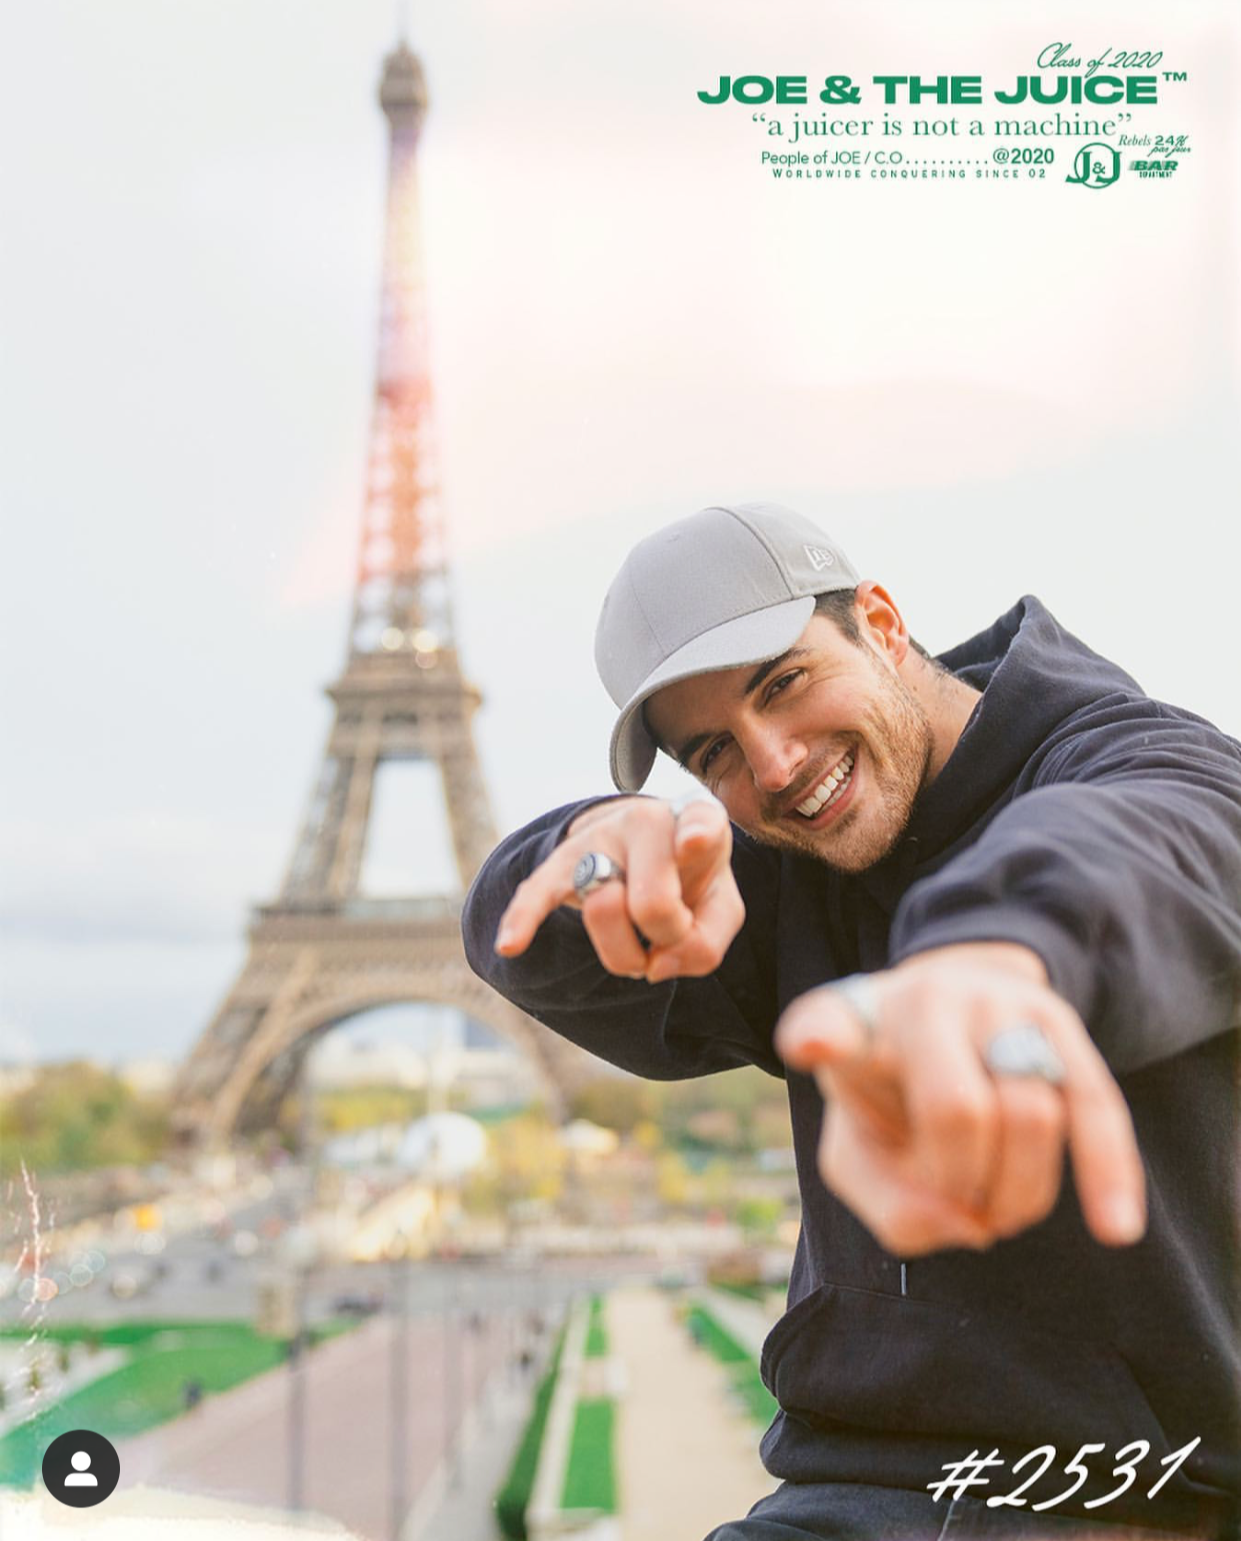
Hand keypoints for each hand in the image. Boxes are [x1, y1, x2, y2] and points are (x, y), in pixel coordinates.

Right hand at [494, 795, 745, 984]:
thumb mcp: (721, 908)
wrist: (644, 845)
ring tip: (638, 934)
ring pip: (605, 913)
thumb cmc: (692, 880)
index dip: (696, 838)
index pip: (701, 824)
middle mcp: (647, 820)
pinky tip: (510, 944)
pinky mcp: (562, 863)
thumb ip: (707, 944)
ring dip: (627, 953)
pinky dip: (523, 918)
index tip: (692, 842)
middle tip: (672, 926)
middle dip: (667, 939)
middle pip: (654, 907)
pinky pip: (538, 892)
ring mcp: (600, 840)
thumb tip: (654, 965)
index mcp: (698, 822)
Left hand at [774, 943, 1146, 1255]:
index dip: (820, 1036)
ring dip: (1017, 1195)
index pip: (828, 1024)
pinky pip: (1095, 1106)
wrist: (948, 1015)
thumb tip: (967, 1224)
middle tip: (953, 1202)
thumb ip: (891, 1206)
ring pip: (1032, 1116)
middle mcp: (923, 998)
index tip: (810, 1047)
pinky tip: (1114, 1228)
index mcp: (853, 1024)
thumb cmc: (891, 1097)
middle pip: (959, 1113)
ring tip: (993, 1208)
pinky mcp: (1059, 1023)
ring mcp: (996, 1002)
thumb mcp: (859, 1152)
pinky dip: (1108, 1172)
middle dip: (961, 1185)